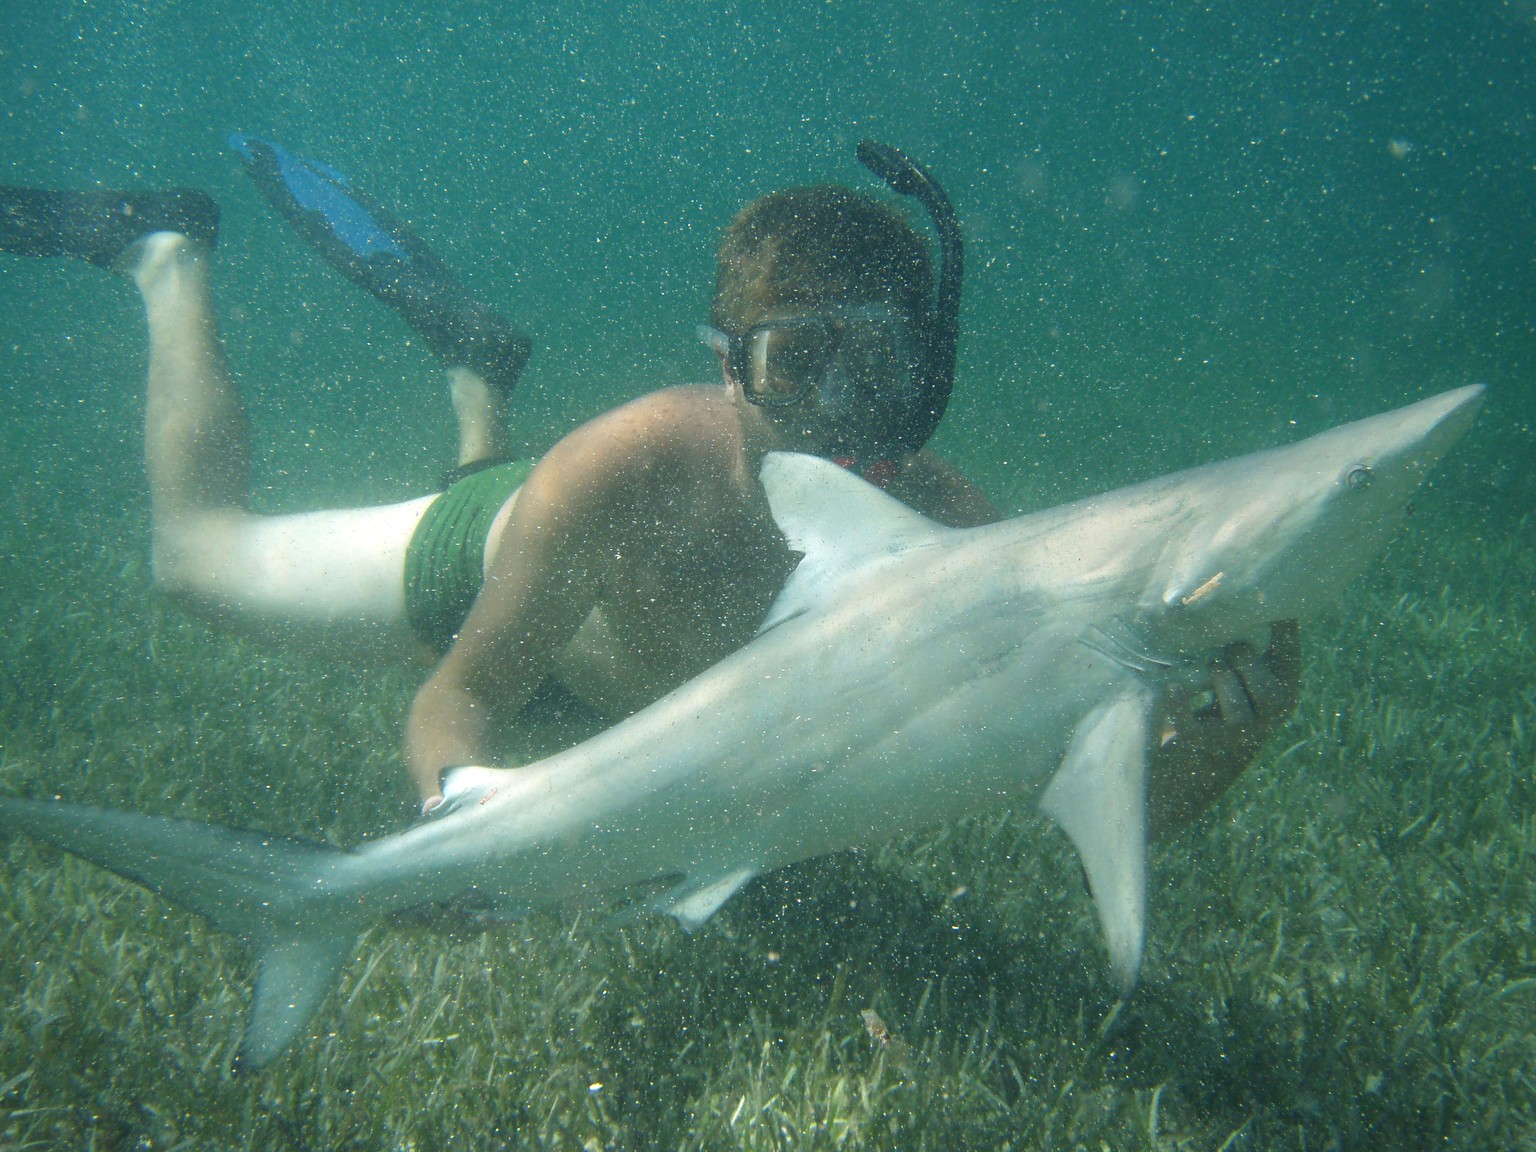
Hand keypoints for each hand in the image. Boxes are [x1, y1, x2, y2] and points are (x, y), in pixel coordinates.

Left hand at [1146, 620, 1300, 841]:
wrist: (1185, 772)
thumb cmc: (1212, 710)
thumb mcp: (1234, 680)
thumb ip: (1240, 653)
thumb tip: (1229, 599)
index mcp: (1280, 693)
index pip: (1289, 660)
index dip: (1285, 631)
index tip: (1275, 603)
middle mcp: (1265, 721)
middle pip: (1271, 694)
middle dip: (1247, 663)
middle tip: (1228, 649)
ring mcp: (1236, 739)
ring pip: (1238, 711)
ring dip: (1221, 681)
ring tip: (1211, 667)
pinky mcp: (1202, 748)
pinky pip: (1192, 725)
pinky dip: (1180, 704)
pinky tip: (1172, 686)